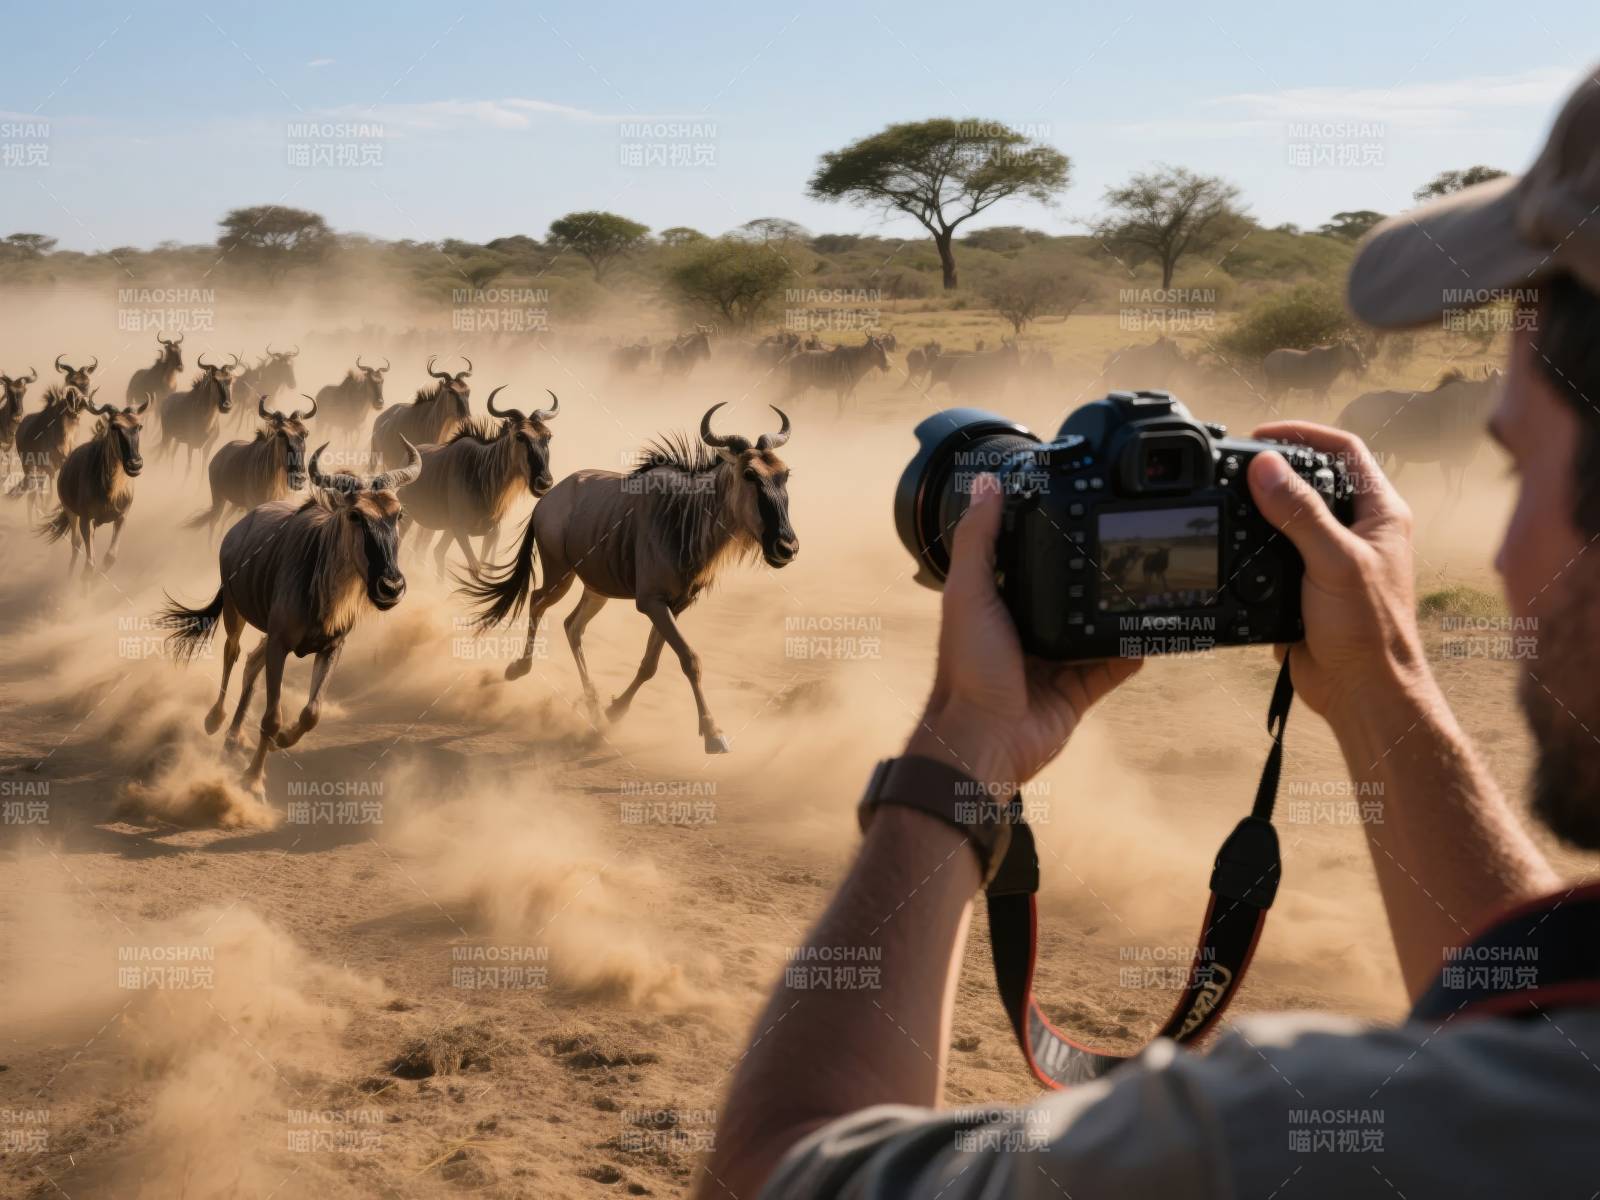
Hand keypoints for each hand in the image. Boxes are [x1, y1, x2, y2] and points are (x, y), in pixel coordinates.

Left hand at [906, 475, 1141, 788]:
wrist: (986, 740)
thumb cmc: (967, 670)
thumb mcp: (968, 594)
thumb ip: (977, 539)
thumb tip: (985, 484)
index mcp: (998, 602)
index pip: (1027, 558)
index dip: (1048, 536)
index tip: (1077, 508)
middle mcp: (1026, 627)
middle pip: (1068, 592)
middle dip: (1092, 573)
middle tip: (1127, 544)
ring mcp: (1054, 659)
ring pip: (1095, 626)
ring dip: (1117, 610)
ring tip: (1147, 582)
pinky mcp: (1078, 688)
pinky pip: (1113, 665)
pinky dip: (1132, 650)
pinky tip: (1150, 631)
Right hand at [1246, 422, 1432, 726]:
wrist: (1361, 691)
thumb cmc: (1369, 630)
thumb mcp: (1334, 561)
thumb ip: (1300, 513)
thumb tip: (1265, 468)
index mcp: (1380, 513)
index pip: (1344, 451)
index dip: (1304, 433)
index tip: (1262, 435)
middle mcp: (1358, 530)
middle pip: (1313, 479)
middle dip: (1275, 469)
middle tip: (1238, 466)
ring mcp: (1332, 558)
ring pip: (1290, 518)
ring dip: (1261, 509)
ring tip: (1230, 500)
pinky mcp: (1306, 586)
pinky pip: (1274, 555)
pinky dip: (1252, 548)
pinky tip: (1235, 547)